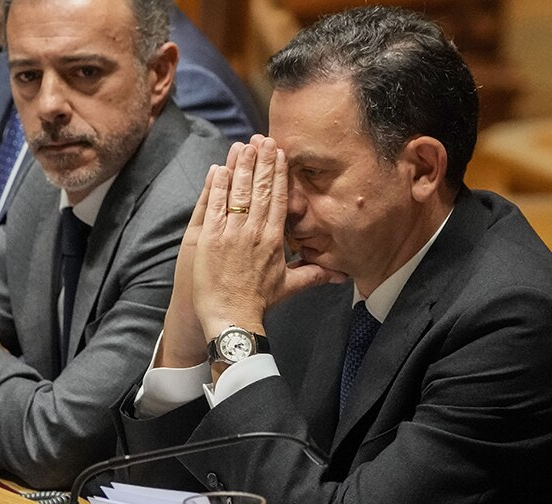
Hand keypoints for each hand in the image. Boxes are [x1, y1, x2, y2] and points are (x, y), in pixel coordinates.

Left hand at [193, 137, 343, 345]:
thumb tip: (341, 277)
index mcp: (274, 239)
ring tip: (242, 145)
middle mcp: (255, 232)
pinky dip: (216, 186)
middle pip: (261, 189)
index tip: (278, 153)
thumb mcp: (289, 286)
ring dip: (241, 167)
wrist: (232, 318)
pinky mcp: (209, 238)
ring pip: (238, 192)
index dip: (279, 173)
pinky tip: (219, 168)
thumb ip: (314, 275)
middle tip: (262, 138)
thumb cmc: (259, 303)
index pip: (279, 198)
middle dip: (261, 161)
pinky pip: (214, 206)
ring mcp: (231, 233)